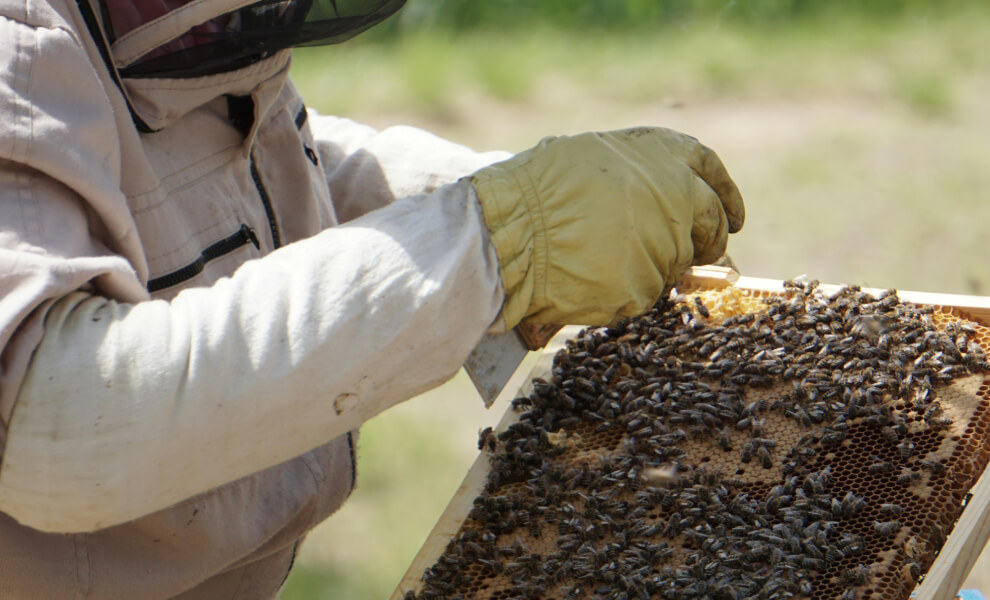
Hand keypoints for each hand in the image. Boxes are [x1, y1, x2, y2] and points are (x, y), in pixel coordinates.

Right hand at [470, 127, 743, 327]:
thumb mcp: (593, 156)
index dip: (724, 194)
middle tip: (696, 251)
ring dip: (651, 263)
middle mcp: (677, 195)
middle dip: (706, 238)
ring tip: (603, 255)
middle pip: (709, 223)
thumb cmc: (538, 188)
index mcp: (665, 153)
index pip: (709, 171)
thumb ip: (639, 172)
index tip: (731, 215)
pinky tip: (592, 275)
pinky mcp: (645, 285)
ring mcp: (665, 244)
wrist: (509, 230)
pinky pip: (644, 292)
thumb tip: (664, 194)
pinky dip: (625, 288)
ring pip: (674, 262)